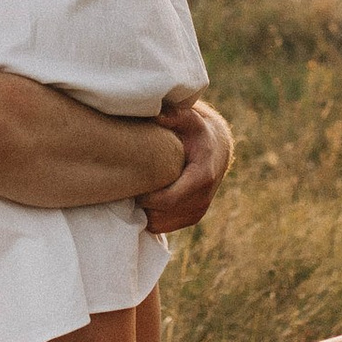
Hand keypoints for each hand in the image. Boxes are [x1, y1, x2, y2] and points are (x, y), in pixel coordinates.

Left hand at [144, 94, 231, 234]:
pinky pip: (161, 226)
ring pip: (158, 223)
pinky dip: (149, 215)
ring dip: (143, 211)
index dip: (145, 197)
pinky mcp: (190, 219)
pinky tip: (144, 197)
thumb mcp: (190, 119)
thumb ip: (175, 116)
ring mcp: (196, 213)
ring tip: (134, 190)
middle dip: (140, 203)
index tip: (130, 183)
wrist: (216, 151)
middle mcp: (201, 201)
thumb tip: (157, 115)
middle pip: (159, 214)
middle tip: (125, 186)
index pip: (167, 200)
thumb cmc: (197, 133)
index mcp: (201, 179)